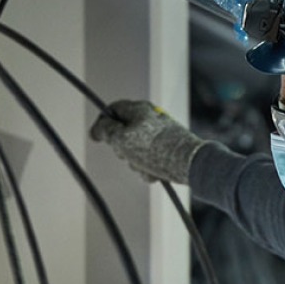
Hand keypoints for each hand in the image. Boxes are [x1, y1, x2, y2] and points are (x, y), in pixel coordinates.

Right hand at [89, 100, 205, 183]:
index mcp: (139, 109)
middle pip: (124, 132)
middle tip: (126, 154)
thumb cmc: (155, 149)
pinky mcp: (169, 148)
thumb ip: (106, 131)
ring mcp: (161, 133)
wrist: (189, 163)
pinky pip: (150, 158)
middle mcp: (150, 118)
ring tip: (144, 167)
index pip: (113, 110)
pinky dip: (149, 167)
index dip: (102, 123)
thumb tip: (97, 128)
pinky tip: (154, 174)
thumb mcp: (122, 139)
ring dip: (136, 162)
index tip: (96, 137)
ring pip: (136, 149)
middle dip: (122, 148)